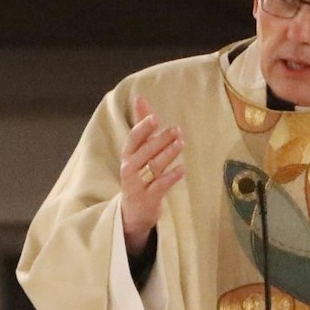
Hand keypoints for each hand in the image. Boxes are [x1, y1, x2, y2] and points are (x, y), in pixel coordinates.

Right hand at [120, 96, 185, 255]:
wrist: (133, 210)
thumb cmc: (138, 173)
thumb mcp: (138, 151)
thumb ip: (142, 125)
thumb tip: (140, 98)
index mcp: (127, 155)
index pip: (133, 139)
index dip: (143, 128)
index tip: (155, 118)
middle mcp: (130, 168)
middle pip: (145, 152)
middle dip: (160, 140)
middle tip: (176, 130)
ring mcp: (138, 185)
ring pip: (153, 167)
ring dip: (167, 154)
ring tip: (180, 143)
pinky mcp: (148, 199)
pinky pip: (160, 186)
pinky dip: (171, 177)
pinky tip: (182, 169)